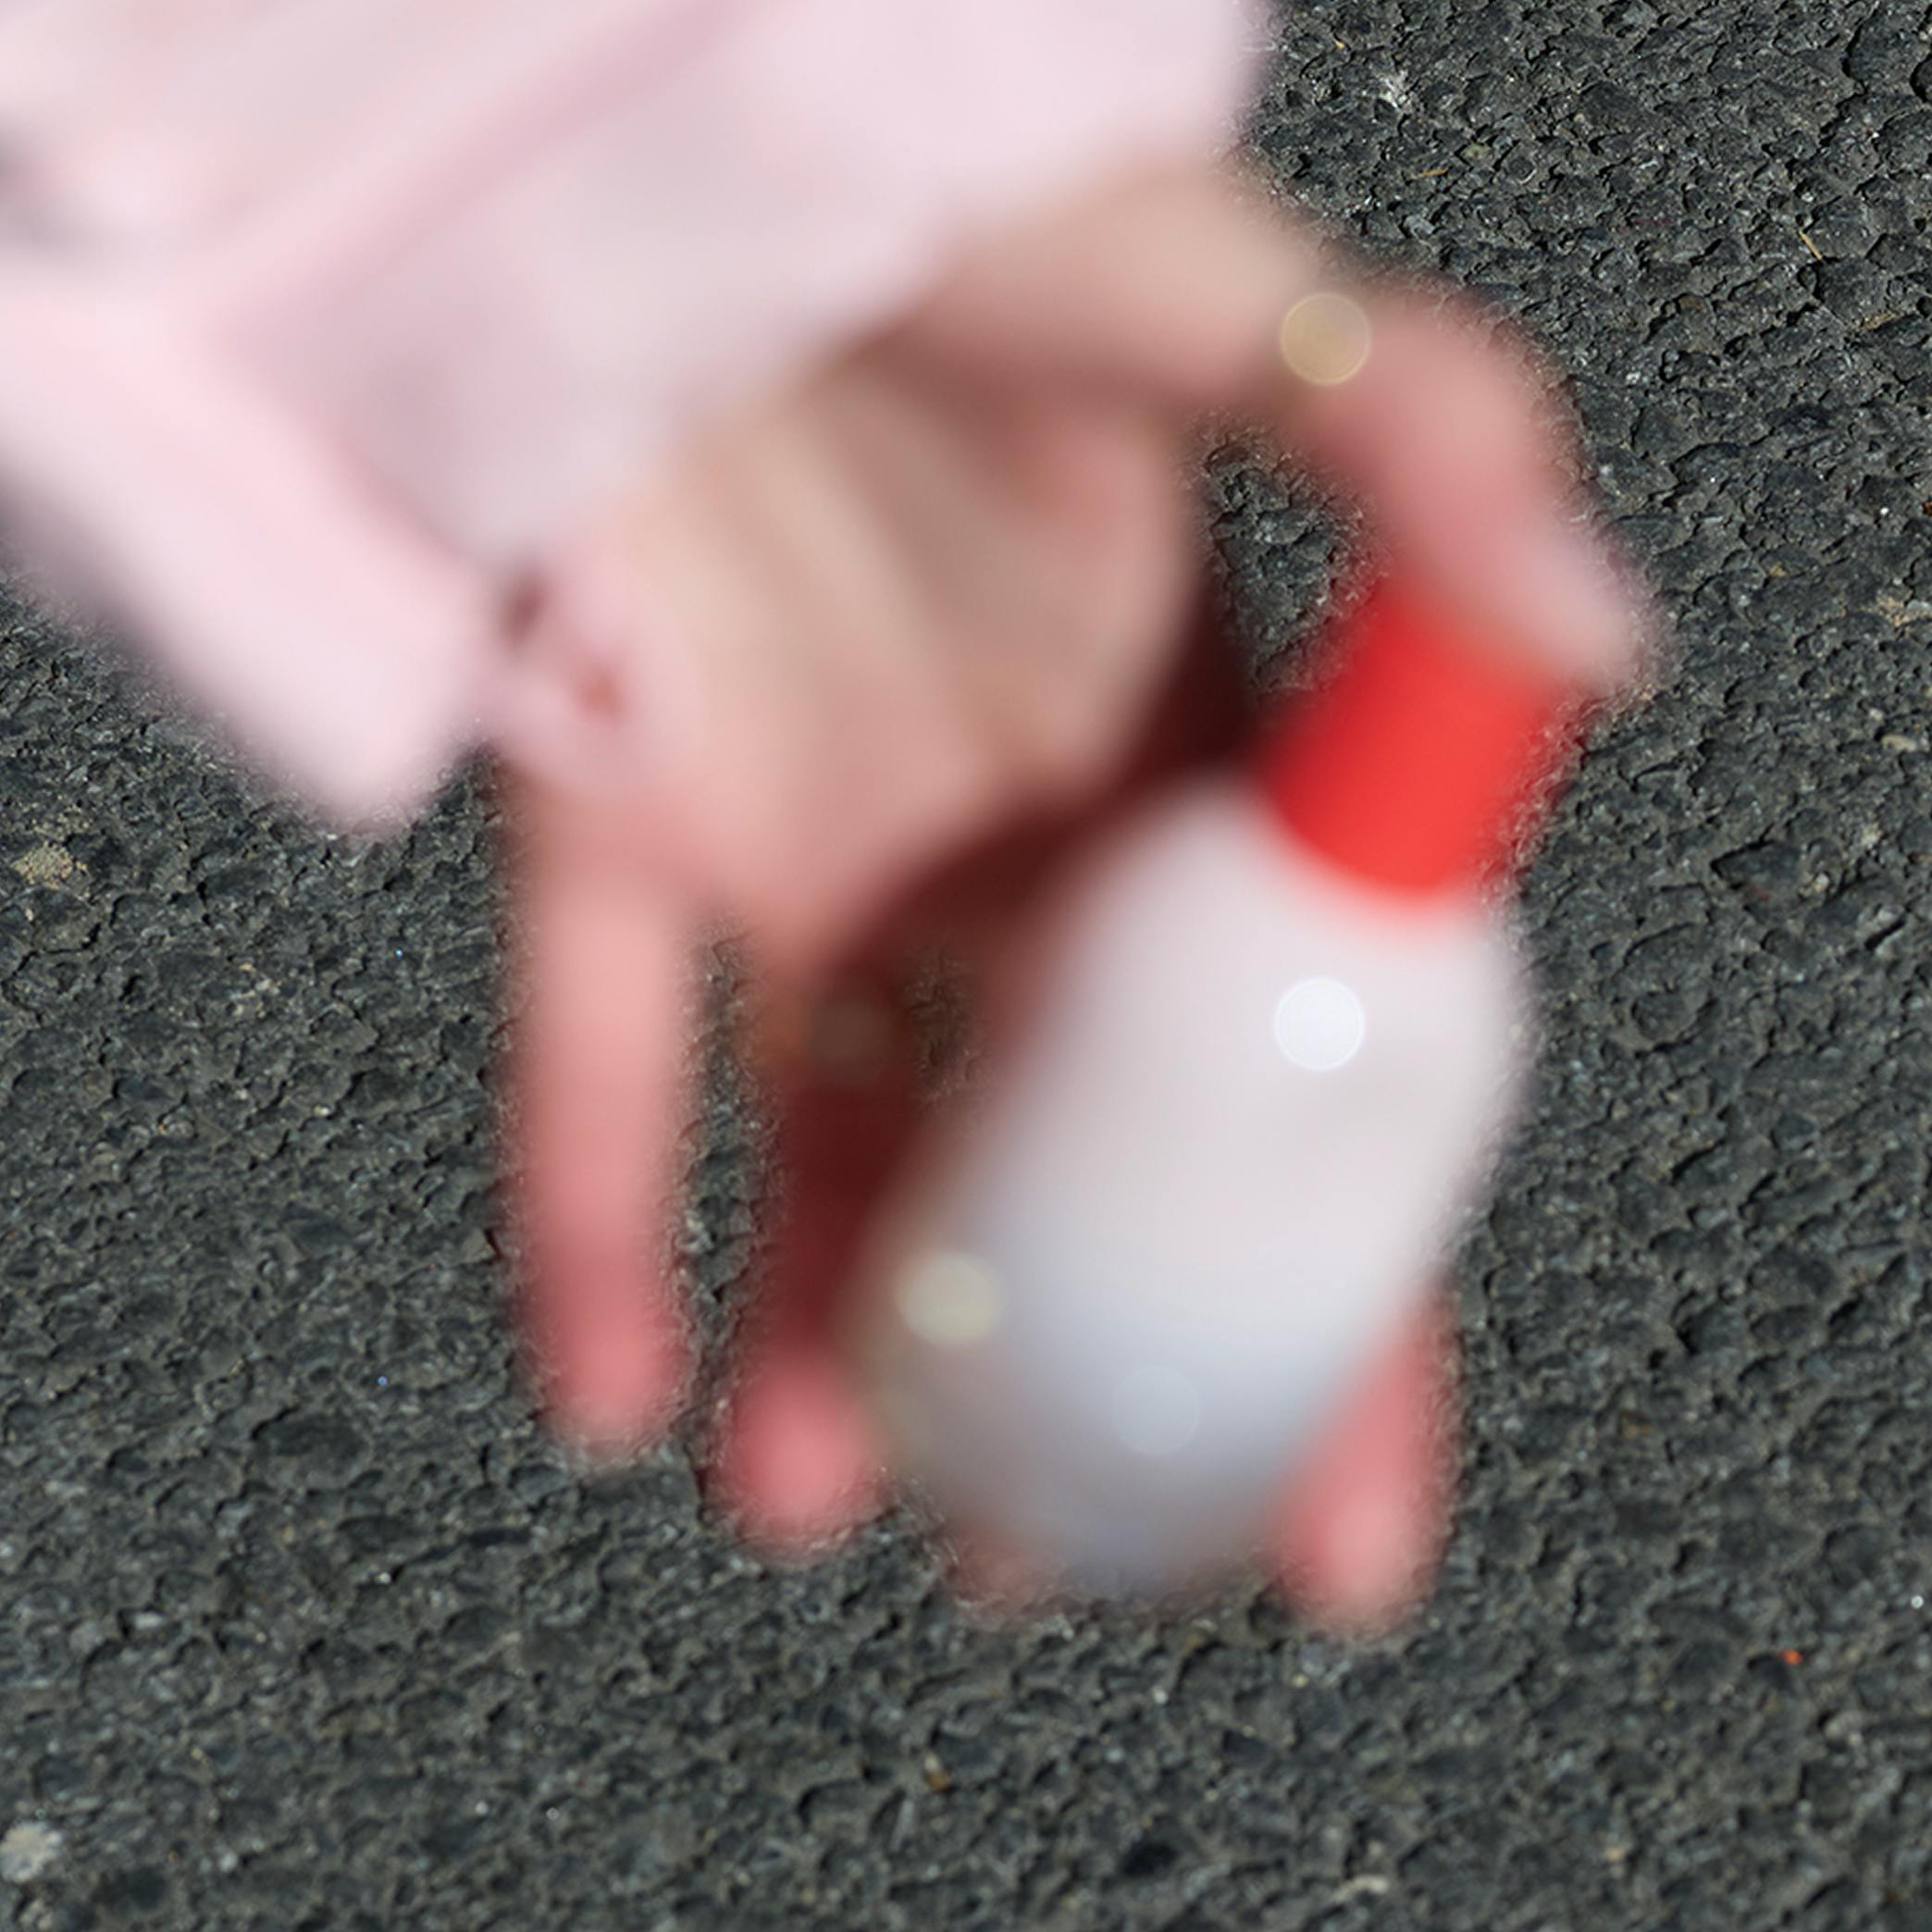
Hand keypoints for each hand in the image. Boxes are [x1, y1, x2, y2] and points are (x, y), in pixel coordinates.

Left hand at [495, 161, 1647, 1623]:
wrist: (674, 145)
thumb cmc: (954, 204)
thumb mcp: (1212, 306)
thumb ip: (1415, 444)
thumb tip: (1604, 632)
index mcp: (1179, 771)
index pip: (1279, 1087)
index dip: (1326, 1305)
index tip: (1345, 1505)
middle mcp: (1000, 845)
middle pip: (1057, 1167)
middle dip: (1077, 1381)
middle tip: (1075, 1568)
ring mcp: (799, 844)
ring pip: (827, 1142)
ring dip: (827, 1338)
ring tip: (830, 1504)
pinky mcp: (607, 811)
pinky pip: (592, 1047)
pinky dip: (591, 1215)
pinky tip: (611, 1389)